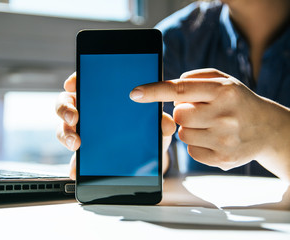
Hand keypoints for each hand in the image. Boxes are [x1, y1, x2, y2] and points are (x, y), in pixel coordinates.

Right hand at [56, 73, 175, 179]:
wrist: (149, 152)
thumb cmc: (149, 128)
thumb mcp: (156, 122)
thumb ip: (160, 120)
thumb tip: (165, 123)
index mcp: (104, 96)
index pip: (85, 81)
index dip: (76, 79)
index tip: (71, 83)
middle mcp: (89, 110)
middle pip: (67, 103)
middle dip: (66, 109)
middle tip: (74, 117)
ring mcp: (84, 131)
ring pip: (65, 127)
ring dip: (66, 134)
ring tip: (76, 143)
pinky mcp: (85, 152)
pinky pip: (74, 156)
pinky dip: (74, 163)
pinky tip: (76, 170)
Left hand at [130, 68, 289, 180]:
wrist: (266, 128)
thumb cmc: (237, 101)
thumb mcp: (224, 81)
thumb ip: (195, 78)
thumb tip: (169, 88)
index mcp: (223, 91)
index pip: (179, 89)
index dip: (154, 91)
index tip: (135, 94)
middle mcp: (225, 115)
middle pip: (179, 115)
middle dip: (183, 112)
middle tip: (198, 110)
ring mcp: (224, 139)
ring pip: (183, 134)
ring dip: (190, 129)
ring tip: (209, 125)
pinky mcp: (223, 158)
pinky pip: (191, 151)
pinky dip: (197, 144)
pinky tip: (213, 138)